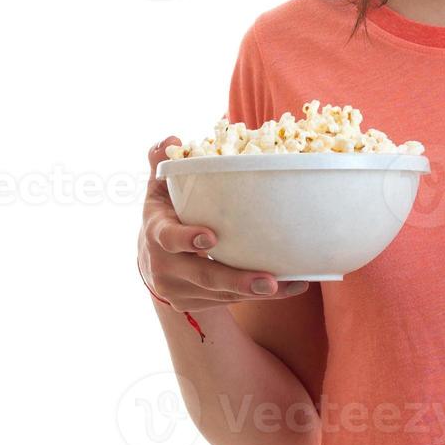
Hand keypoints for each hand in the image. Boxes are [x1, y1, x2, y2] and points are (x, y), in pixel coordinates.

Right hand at [138, 136, 309, 307]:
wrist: (154, 262)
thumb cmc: (166, 214)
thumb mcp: (158, 188)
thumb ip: (163, 161)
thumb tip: (173, 139)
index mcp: (157, 232)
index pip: (168, 237)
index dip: (187, 238)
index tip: (212, 236)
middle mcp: (166, 267)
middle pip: (204, 276)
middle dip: (236, 280)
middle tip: (268, 280)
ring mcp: (181, 290)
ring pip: (223, 294)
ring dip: (258, 292)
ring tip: (290, 283)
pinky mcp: (197, 305)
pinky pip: (231, 302)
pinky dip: (261, 297)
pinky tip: (291, 286)